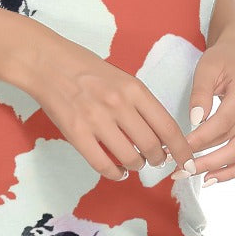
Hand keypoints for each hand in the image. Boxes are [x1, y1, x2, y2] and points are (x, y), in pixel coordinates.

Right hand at [21, 34, 199, 183]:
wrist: (47, 62)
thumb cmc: (85, 67)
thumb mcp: (120, 77)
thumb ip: (139, 102)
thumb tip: (158, 133)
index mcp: (133, 88)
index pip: (167, 127)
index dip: (182, 150)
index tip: (187, 162)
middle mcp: (118, 104)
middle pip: (151, 147)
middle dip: (158, 159)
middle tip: (155, 160)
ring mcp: (96, 120)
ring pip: (130, 159)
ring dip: (136, 166)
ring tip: (133, 163)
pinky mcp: (76, 133)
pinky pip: (102, 164)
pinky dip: (114, 173)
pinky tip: (117, 171)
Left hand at [182, 30, 234, 183]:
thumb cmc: (222, 59)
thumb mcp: (206, 67)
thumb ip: (200, 93)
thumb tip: (195, 121)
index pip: (222, 123)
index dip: (200, 139)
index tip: (178, 148)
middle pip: (232, 142)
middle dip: (205, 159)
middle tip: (180, 169)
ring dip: (217, 169)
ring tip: (192, 176)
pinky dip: (232, 171)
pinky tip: (212, 178)